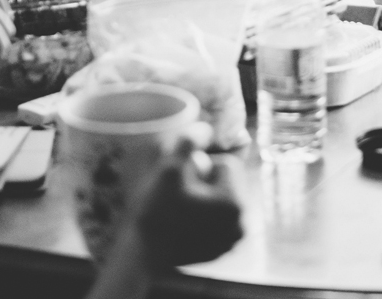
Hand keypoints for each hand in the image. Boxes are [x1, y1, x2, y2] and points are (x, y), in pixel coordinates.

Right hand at [134, 137, 243, 267]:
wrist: (140, 254)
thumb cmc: (155, 211)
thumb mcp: (169, 168)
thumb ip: (189, 142)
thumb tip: (205, 127)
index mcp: (236, 204)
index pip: (226, 165)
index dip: (201, 166)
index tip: (182, 182)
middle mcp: (241, 226)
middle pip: (225, 184)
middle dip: (205, 182)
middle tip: (178, 195)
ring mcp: (231, 241)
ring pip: (219, 201)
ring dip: (203, 199)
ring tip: (178, 208)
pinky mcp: (220, 251)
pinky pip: (214, 220)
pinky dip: (201, 217)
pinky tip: (181, 222)